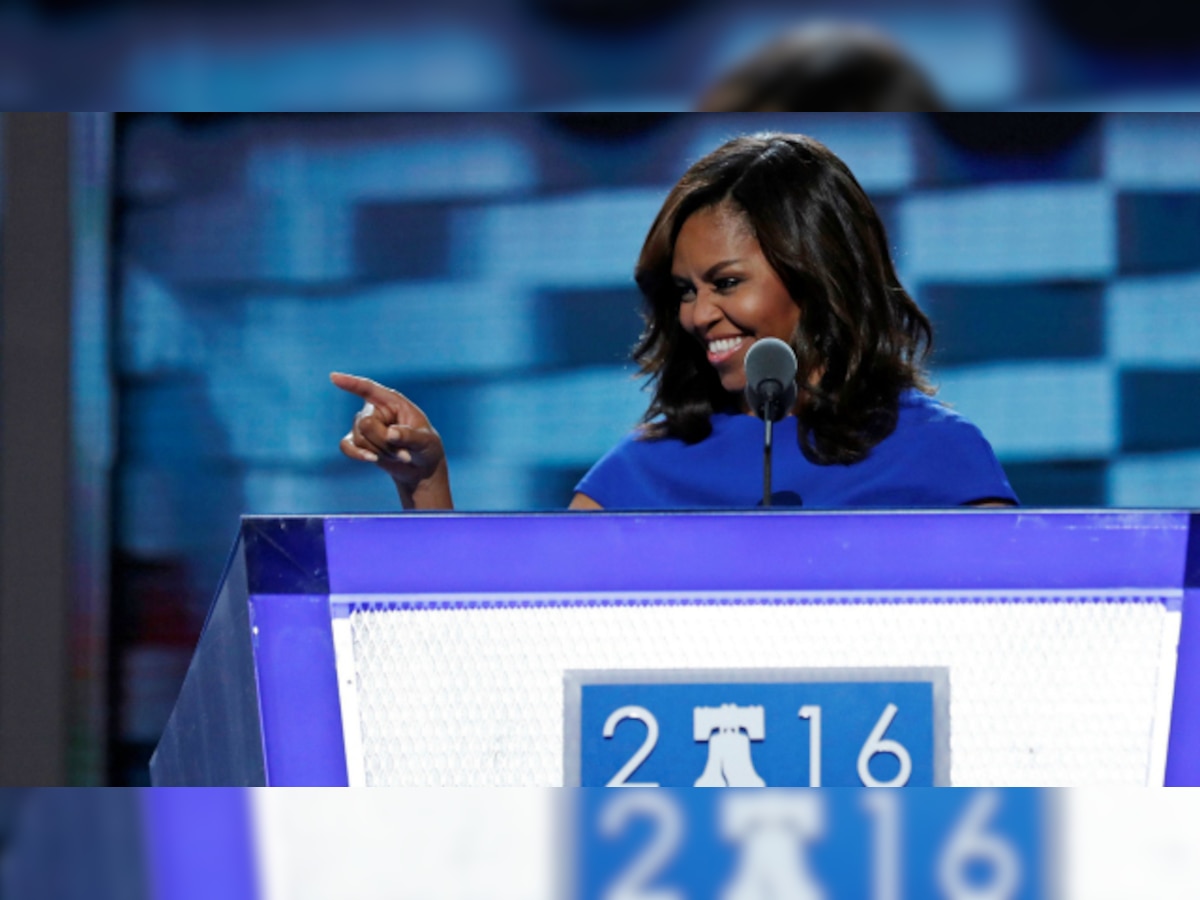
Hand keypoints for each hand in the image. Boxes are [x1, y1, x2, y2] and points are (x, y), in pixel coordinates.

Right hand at [330, 372, 452, 509]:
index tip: (333, 377)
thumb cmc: (426, 447)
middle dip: (384, 442)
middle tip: (405, 452)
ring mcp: (364, 426)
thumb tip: (390, 434)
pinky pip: (346, 446)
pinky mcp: (358, 442)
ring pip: (360, 439)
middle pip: (366, 424)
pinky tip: (372, 460)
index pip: (368, 389)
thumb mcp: (425, 441)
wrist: (420, 467)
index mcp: (392, 401)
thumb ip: (409, 436)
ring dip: (380, 452)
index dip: (351, 383)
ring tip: (400, 455)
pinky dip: (358, 454)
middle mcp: (375, 410)